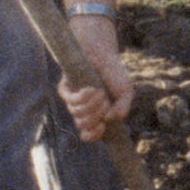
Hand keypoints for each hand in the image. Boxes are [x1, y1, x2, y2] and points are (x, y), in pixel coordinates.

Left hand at [60, 14, 133, 140]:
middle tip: (105, 102)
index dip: (94, 135)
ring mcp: (73, 100)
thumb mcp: (126, 93)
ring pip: (77, 115)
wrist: (103, 54)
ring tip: (100, 92)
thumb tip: (108, 120)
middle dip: (96, 117)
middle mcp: (83, 110)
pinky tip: (92, 89)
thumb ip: (123, 109)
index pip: (89, 134)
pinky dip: (83, 97)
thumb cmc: (114, 73)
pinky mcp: (64, 90)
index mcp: (97, 114)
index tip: (102, 127)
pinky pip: (71, 101)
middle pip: (83, 126)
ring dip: (93, 105)